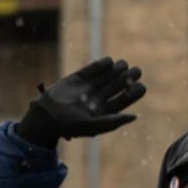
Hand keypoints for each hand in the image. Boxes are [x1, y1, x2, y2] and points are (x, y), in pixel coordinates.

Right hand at [15, 56, 145, 147]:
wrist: (47, 116)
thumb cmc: (72, 125)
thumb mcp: (95, 125)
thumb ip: (115, 121)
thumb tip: (135, 116)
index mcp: (105, 111)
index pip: (123, 100)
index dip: (133, 93)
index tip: (141, 86)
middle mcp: (98, 98)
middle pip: (117, 86)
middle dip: (128, 78)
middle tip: (137, 71)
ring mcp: (88, 88)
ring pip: (106, 76)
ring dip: (117, 70)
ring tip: (125, 64)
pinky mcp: (77, 79)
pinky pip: (91, 69)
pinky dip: (101, 65)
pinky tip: (110, 61)